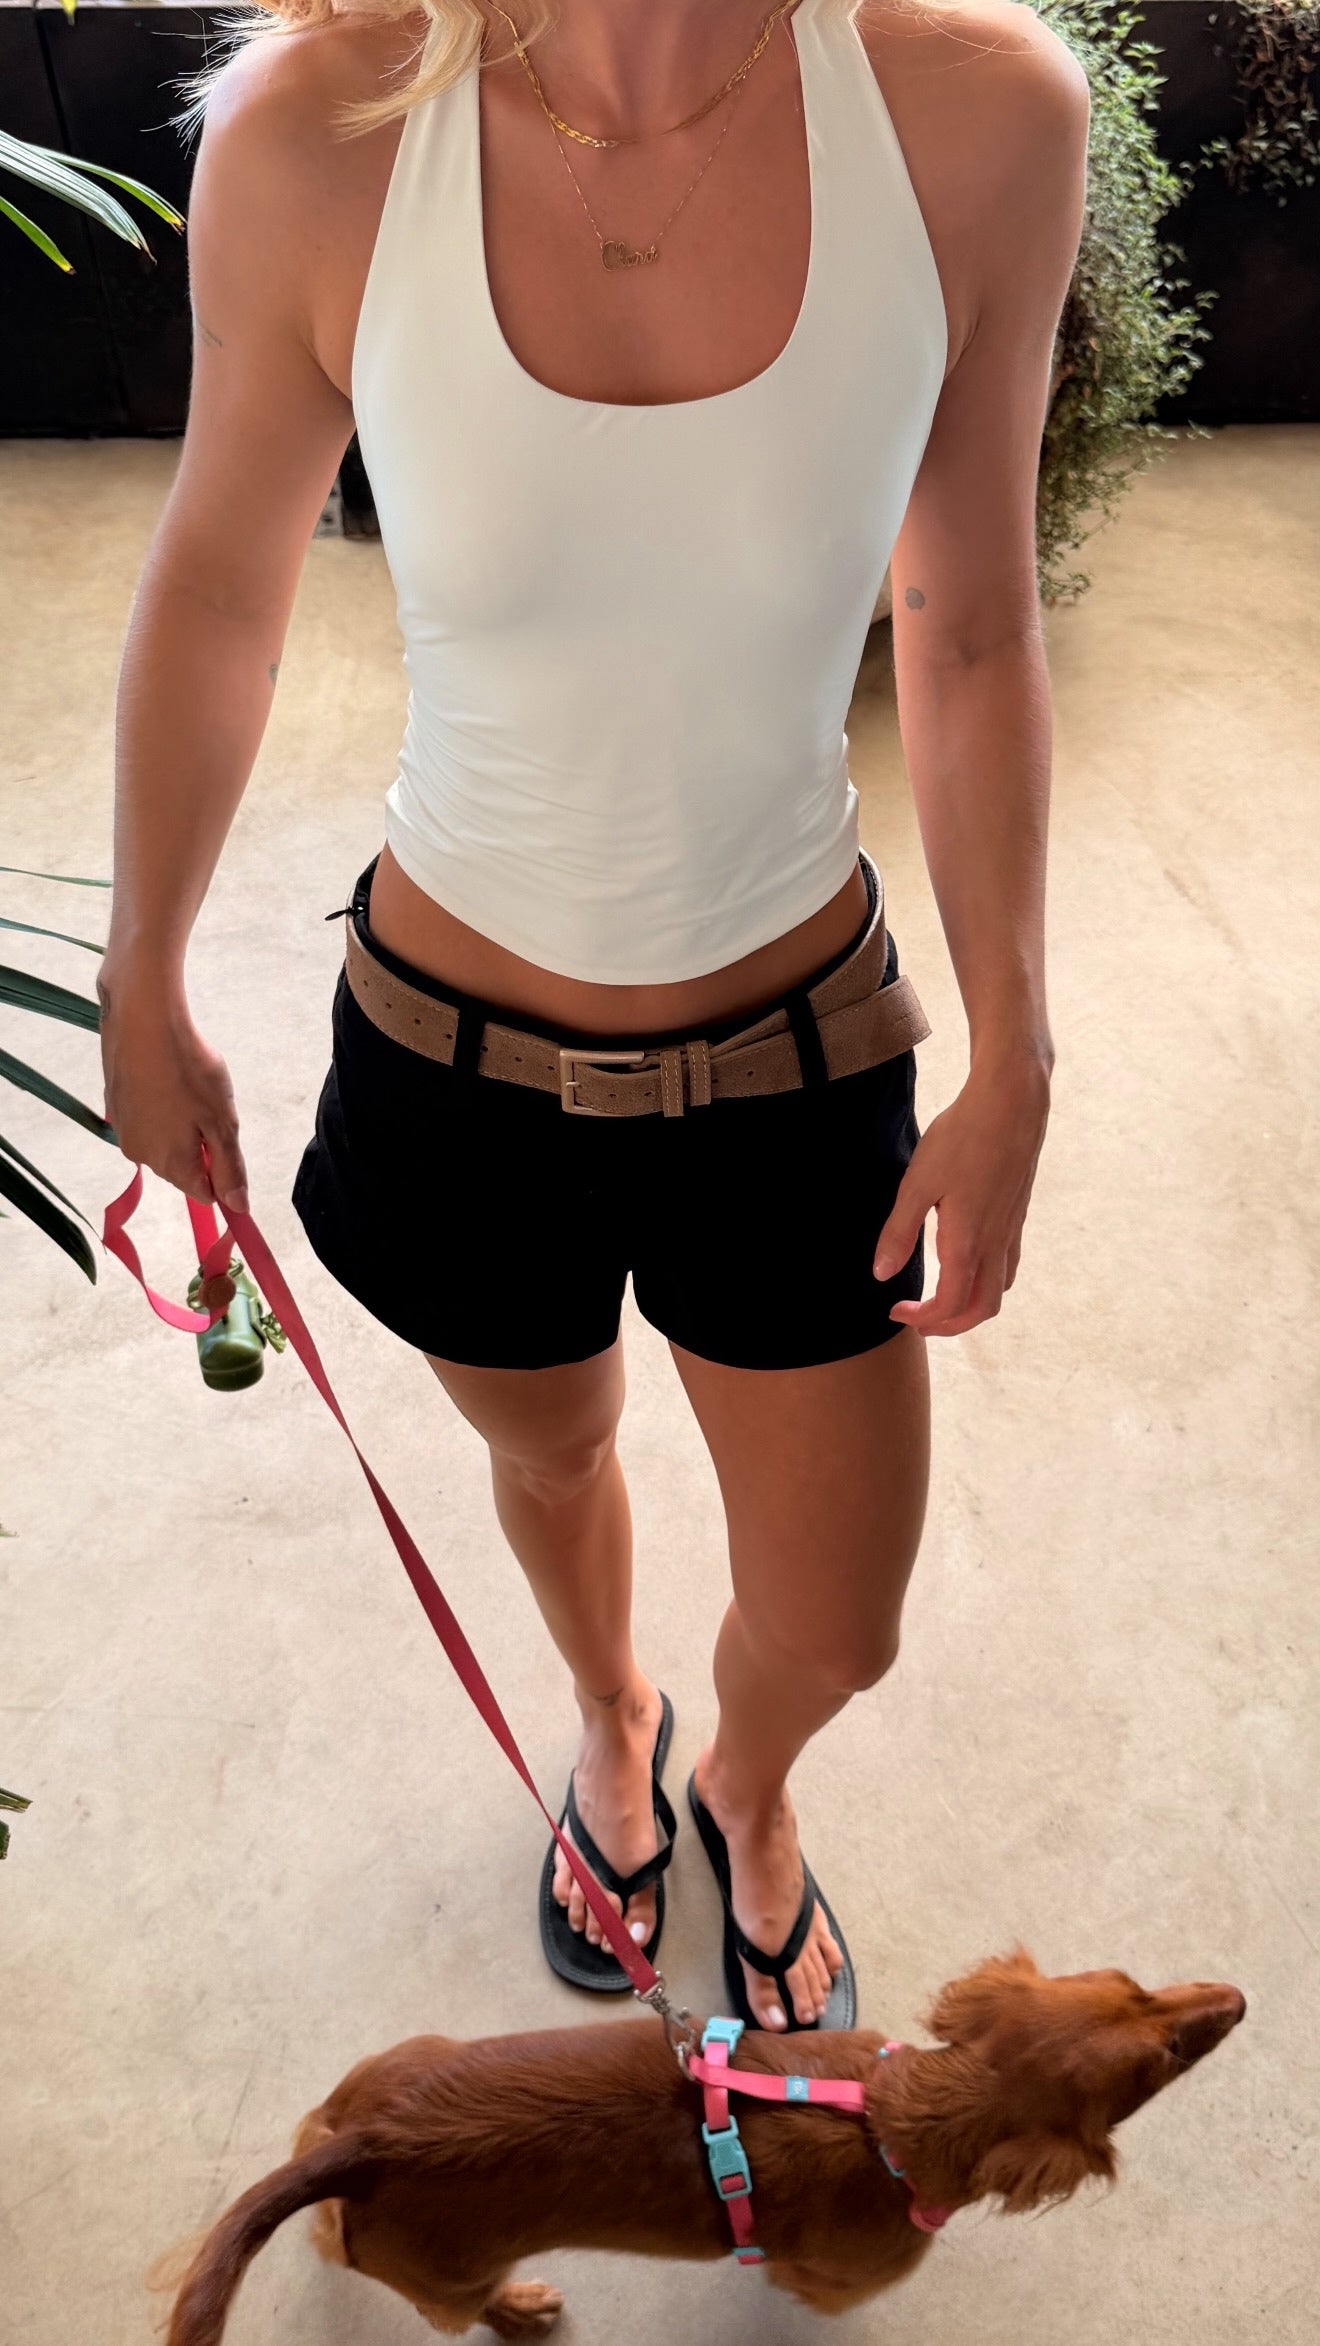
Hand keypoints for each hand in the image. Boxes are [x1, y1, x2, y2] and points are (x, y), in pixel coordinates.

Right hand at [98, 959, 248, 1213]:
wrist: (142, 1019)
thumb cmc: (188, 1069)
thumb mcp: (222, 1121)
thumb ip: (230, 1168)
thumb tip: (238, 1208)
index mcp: (170, 1164)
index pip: (205, 1194)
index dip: (224, 1176)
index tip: (232, 1142)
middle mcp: (140, 1155)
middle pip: (184, 1168)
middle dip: (203, 1145)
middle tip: (212, 1105)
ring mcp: (123, 1129)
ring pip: (165, 1141)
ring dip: (183, 1124)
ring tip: (189, 1087)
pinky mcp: (115, 1104)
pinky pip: (148, 1118)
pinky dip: (162, 1105)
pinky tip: (168, 1078)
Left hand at [871, 1054, 1050, 1336]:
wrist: (1011, 1104)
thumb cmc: (961, 1138)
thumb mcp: (917, 1183)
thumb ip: (898, 1232)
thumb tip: (881, 1275)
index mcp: (967, 1242)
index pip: (950, 1305)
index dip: (922, 1318)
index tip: (895, 1310)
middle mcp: (995, 1243)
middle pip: (982, 1309)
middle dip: (950, 1325)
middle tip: (918, 1319)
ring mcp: (1011, 1230)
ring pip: (999, 1289)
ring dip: (971, 1306)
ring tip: (941, 1298)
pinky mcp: (1017, 1214)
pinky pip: (1007, 1265)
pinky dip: (987, 1281)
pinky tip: (966, 1262)